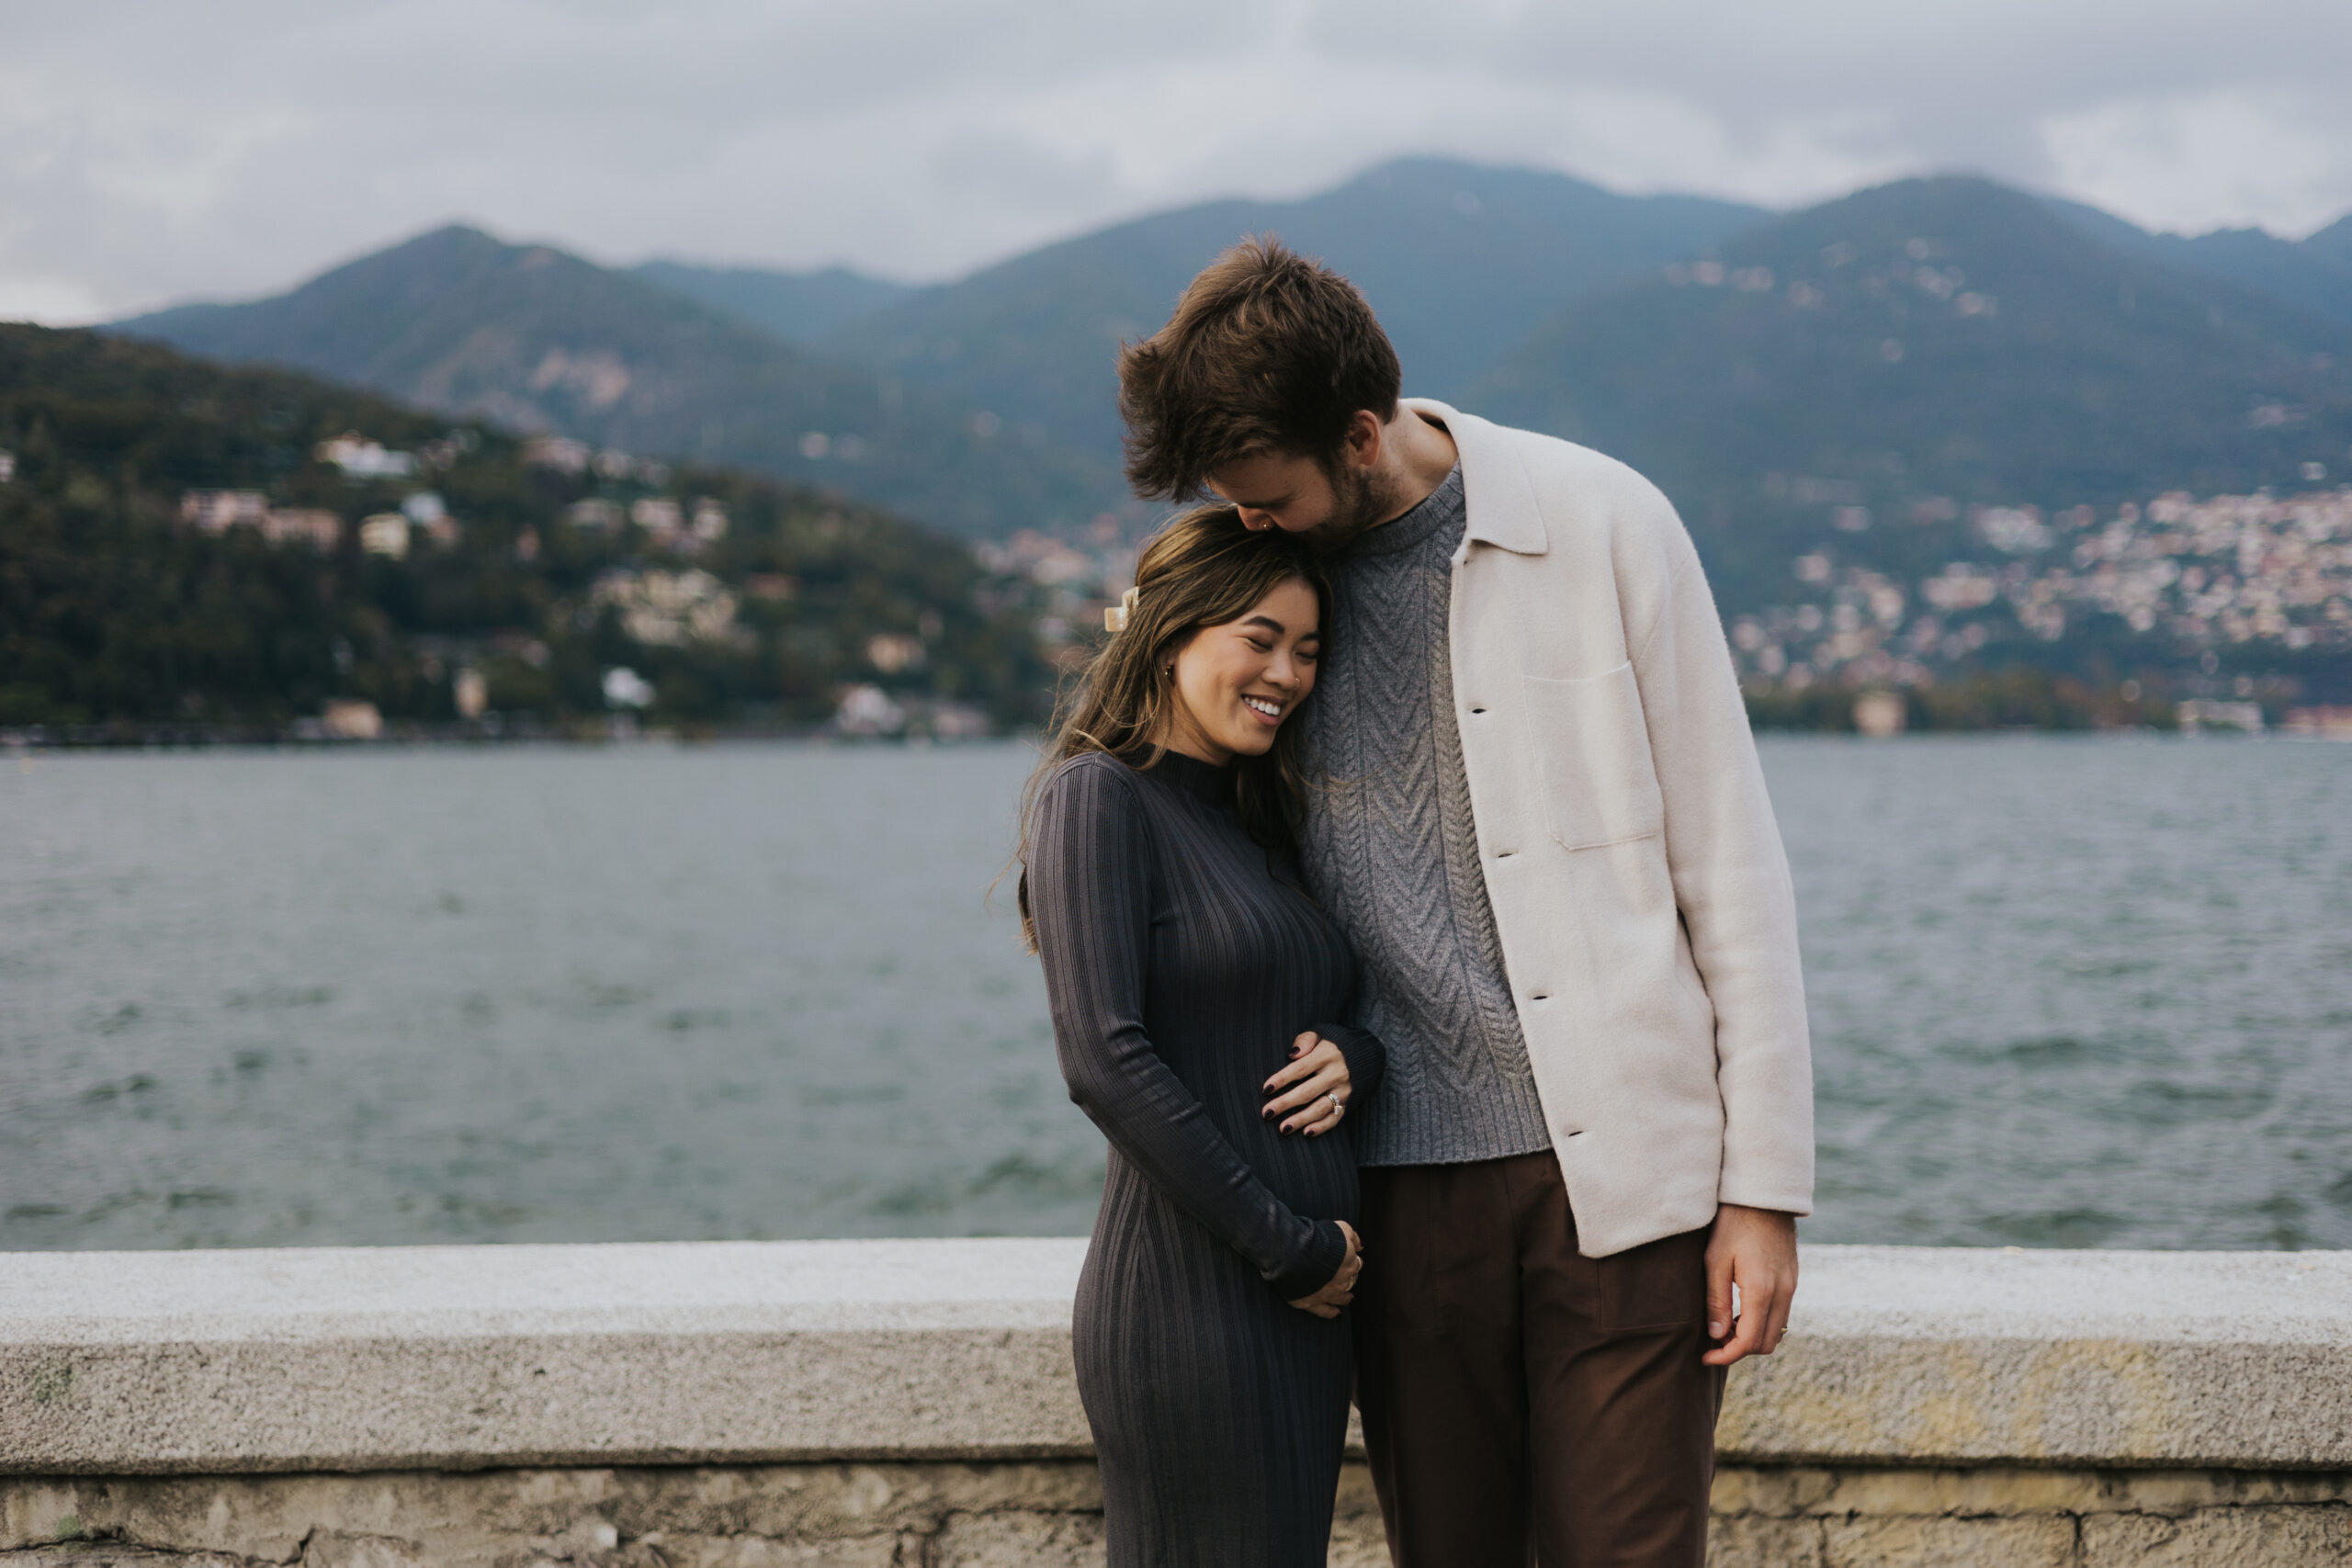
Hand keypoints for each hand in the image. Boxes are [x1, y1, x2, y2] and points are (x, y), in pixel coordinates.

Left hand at [1263, 1031, 1350, 1135]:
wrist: (1363, 1055)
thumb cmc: (1329, 1046)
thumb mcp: (1318, 1035)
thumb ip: (1305, 1040)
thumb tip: (1292, 1054)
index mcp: (1326, 1055)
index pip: (1300, 1068)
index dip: (1282, 1079)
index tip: (1266, 1089)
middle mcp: (1336, 1074)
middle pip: (1307, 1091)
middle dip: (1285, 1103)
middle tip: (1267, 1113)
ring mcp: (1343, 1091)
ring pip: (1320, 1108)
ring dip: (1301, 1119)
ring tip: (1283, 1128)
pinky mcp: (1348, 1103)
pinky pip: (1335, 1118)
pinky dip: (1322, 1127)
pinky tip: (1306, 1133)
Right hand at [1288, 1220, 1361, 1318]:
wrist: (1296, 1252)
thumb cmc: (1317, 1237)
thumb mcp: (1340, 1227)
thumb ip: (1353, 1236)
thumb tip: (1360, 1246)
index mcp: (1349, 1264)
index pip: (1355, 1264)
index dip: (1351, 1262)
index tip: (1347, 1260)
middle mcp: (1341, 1281)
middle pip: (1350, 1281)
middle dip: (1349, 1279)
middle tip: (1346, 1277)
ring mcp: (1327, 1294)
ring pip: (1341, 1298)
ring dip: (1345, 1298)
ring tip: (1348, 1299)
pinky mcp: (1311, 1302)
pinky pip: (1324, 1311)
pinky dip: (1331, 1312)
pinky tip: (1336, 1314)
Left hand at [1702, 1204, 1798, 1366]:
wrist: (1763, 1197)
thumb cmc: (1733, 1225)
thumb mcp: (1715, 1261)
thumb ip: (1717, 1301)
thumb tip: (1717, 1337)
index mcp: (1762, 1290)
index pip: (1749, 1341)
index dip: (1726, 1356)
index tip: (1705, 1357)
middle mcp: (1783, 1293)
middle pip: (1767, 1343)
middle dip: (1740, 1349)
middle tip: (1713, 1342)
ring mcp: (1792, 1287)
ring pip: (1777, 1331)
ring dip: (1752, 1336)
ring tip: (1724, 1325)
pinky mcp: (1792, 1280)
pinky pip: (1781, 1314)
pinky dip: (1762, 1322)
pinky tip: (1740, 1310)